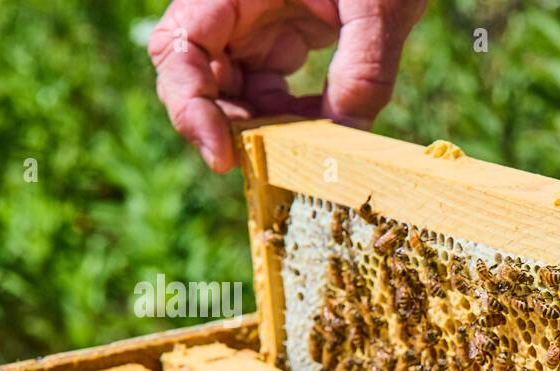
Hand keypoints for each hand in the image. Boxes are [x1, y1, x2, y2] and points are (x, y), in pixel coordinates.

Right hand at [149, 0, 426, 171]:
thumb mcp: (380, 6)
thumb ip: (364, 69)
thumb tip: (347, 138)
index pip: (180, 49)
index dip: (190, 107)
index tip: (223, 155)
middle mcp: (232, 7)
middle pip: (198, 79)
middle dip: (227, 128)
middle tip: (269, 166)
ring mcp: (256, 25)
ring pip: (236, 93)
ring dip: (267, 130)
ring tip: (310, 148)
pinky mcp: (284, 39)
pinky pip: (272, 93)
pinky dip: (294, 120)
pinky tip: (327, 129)